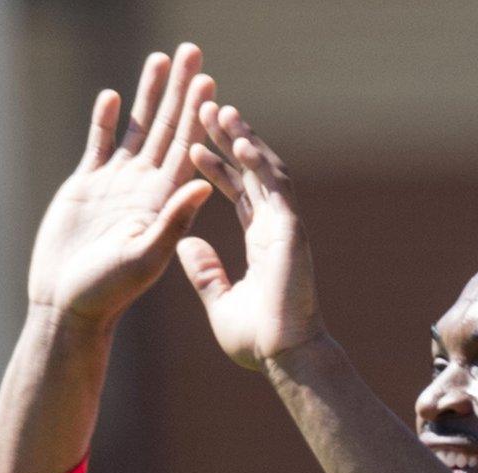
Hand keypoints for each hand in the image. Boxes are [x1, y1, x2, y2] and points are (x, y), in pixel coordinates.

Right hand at [26, 46, 216, 325]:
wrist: (66, 304)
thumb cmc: (108, 291)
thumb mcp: (146, 257)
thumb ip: (173, 220)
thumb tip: (204, 184)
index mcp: (164, 201)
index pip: (188, 147)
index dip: (198, 114)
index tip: (209, 81)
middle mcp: (144, 187)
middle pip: (167, 127)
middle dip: (180, 90)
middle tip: (192, 50)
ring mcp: (115, 185)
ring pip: (135, 129)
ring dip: (147, 95)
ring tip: (158, 58)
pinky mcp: (86, 187)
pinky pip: (99, 145)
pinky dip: (104, 121)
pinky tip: (111, 96)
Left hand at [177, 102, 327, 371]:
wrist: (283, 357)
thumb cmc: (256, 339)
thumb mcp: (219, 300)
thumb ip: (205, 271)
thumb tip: (186, 245)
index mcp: (260, 240)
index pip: (237, 193)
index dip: (217, 168)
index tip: (195, 147)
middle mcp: (274, 226)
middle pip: (250, 172)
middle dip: (229, 140)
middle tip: (207, 110)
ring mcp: (285, 225)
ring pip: (264, 170)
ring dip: (243, 139)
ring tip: (220, 111)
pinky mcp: (291, 230)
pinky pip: (275, 188)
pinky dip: (259, 162)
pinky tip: (241, 140)